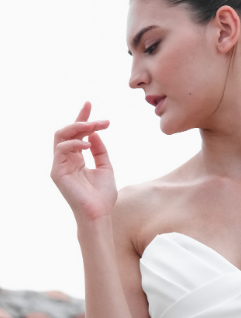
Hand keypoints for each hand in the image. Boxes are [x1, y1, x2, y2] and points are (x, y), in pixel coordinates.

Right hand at [51, 102, 115, 224]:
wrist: (99, 214)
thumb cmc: (102, 195)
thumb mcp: (105, 167)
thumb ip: (100, 150)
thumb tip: (95, 133)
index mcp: (76, 158)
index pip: (77, 133)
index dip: (82, 117)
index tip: (89, 103)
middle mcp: (66, 159)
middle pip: (67, 131)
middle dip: (82, 120)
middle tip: (99, 120)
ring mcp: (60, 165)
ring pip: (61, 136)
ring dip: (78, 128)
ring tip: (93, 126)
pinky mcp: (57, 172)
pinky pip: (61, 150)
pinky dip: (74, 143)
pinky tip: (88, 144)